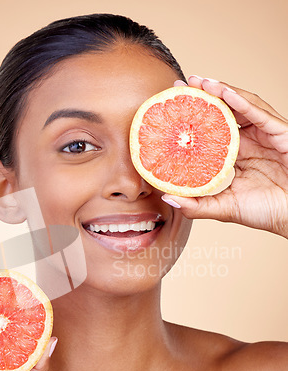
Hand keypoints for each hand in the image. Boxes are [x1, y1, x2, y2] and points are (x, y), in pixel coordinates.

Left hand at [161, 76, 287, 237]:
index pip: (214, 128)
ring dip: (222, 91)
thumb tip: (168, 198)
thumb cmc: (265, 212)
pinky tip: (225, 93)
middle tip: (182, 85)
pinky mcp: (282, 135)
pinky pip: (261, 115)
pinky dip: (243, 103)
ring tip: (200, 83)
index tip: (173, 105)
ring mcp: (267, 135)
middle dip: (205, 95)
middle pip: (227, 110)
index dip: (196, 116)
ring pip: (244, 105)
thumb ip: (197, 205)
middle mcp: (252, 140)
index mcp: (238, 153)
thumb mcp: (224, 207)